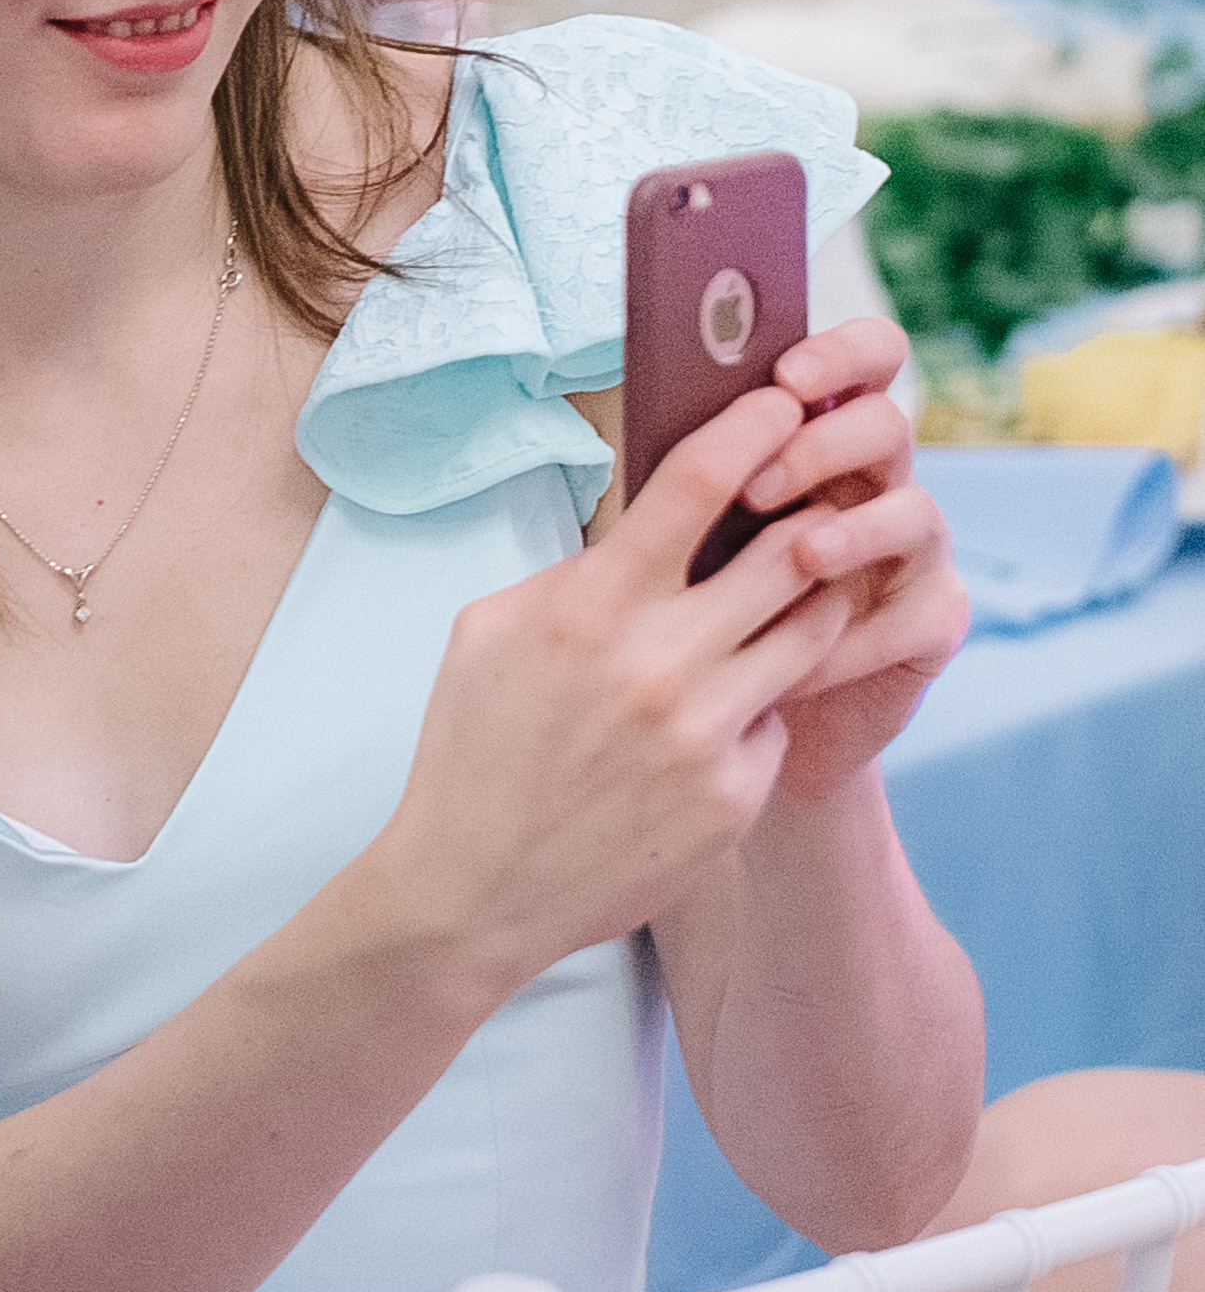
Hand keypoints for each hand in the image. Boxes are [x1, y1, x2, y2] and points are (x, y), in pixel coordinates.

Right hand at [388, 380, 861, 1006]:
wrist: (472, 892)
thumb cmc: (471, 750)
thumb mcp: (490, 631)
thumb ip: (573, 572)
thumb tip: (642, 526)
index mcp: (591, 607)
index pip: (697, 484)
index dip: (753, 427)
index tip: (780, 400)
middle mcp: (660, 664)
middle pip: (789, 551)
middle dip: (812, 510)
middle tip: (819, 491)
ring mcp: (706, 735)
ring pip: (810, 634)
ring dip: (810, 601)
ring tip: (790, 592)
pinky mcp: (734, 797)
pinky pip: (779, 719)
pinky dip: (763, 702)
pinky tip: (723, 711)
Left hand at [729, 317, 967, 801]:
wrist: (725, 715)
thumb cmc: (694, 603)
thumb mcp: (684, 527)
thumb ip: (694, 471)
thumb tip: (656, 408)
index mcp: (824, 431)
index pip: (867, 358)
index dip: (841, 354)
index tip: (786, 377)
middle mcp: (880, 478)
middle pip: (887, 424)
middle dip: (822, 446)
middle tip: (756, 485)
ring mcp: (915, 548)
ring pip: (916, 511)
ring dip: (854, 529)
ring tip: (799, 556)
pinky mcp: (933, 619)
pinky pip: (916, 614)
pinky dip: (856, 636)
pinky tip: (803, 660)